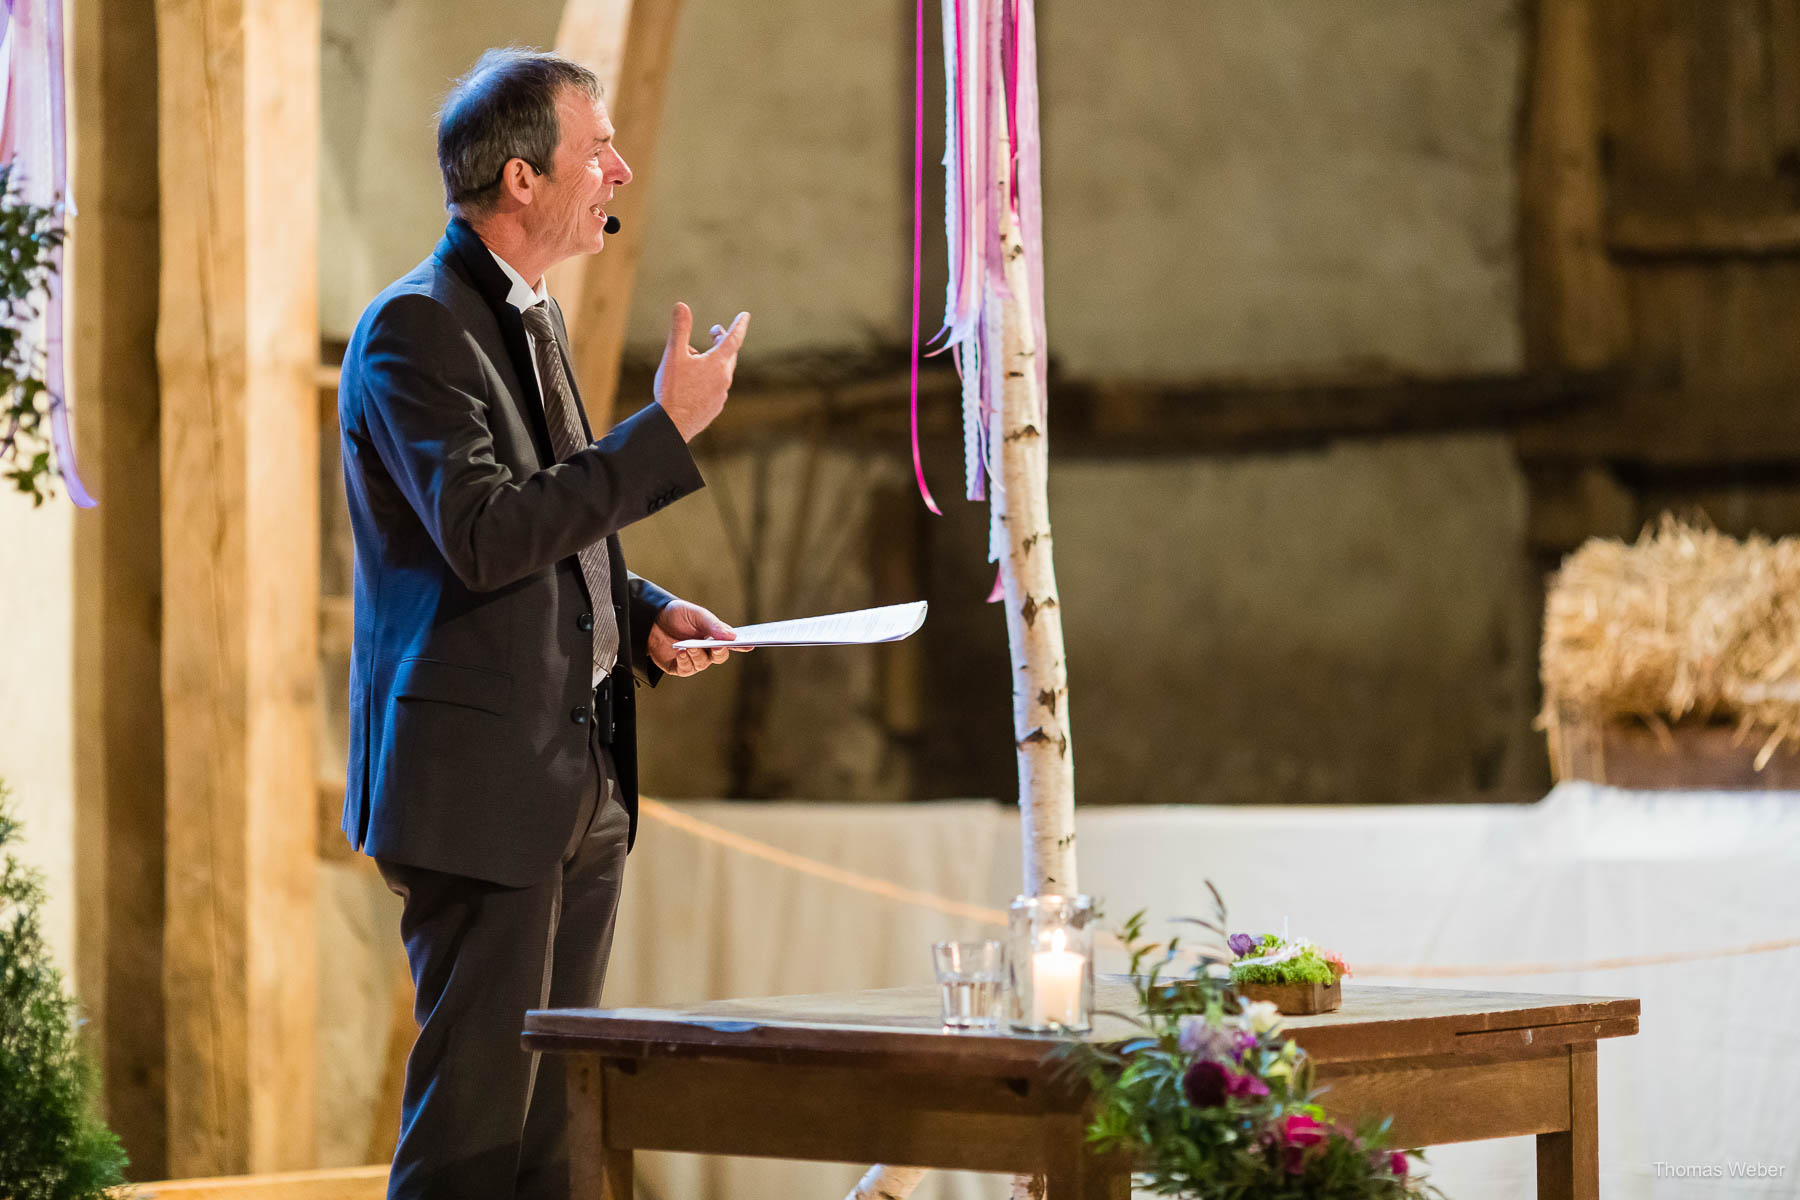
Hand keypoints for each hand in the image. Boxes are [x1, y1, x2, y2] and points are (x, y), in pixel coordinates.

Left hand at [647, 599, 749, 676]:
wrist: (650, 619)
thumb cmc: (677, 614)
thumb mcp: (696, 615)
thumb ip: (713, 626)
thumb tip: (733, 637)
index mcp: (714, 636)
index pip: (731, 643)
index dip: (742, 646)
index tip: (749, 645)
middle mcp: (706, 650)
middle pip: (719, 656)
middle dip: (719, 652)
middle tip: (716, 646)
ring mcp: (693, 659)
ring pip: (702, 664)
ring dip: (697, 655)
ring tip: (688, 646)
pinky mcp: (679, 667)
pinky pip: (687, 669)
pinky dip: (685, 661)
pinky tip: (680, 652)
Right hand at [654, 302, 749, 441]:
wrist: (673, 425)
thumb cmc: (673, 390)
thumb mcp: (673, 355)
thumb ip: (679, 330)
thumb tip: (682, 305)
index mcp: (717, 364)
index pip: (733, 339)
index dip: (739, 325)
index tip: (745, 315)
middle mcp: (724, 379)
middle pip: (729, 355)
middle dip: (723, 341)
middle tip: (714, 332)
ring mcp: (721, 395)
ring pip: (720, 372)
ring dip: (712, 361)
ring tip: (694, 358)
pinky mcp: (714, 407)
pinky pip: (715, 388)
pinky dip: (708, 379)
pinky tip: (694, 383)